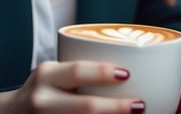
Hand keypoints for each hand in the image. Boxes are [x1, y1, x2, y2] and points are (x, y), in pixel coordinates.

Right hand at [1, 60, 144, 112]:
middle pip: (85, 106)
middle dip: (116, 107)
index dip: (103, 72)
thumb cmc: (41, 92)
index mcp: (46, 75)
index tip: (127, 73)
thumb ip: (75, 73)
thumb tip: (124, 75)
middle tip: (139, 105)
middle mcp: (43, 99)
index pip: (77, 71)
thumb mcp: (51, 75)